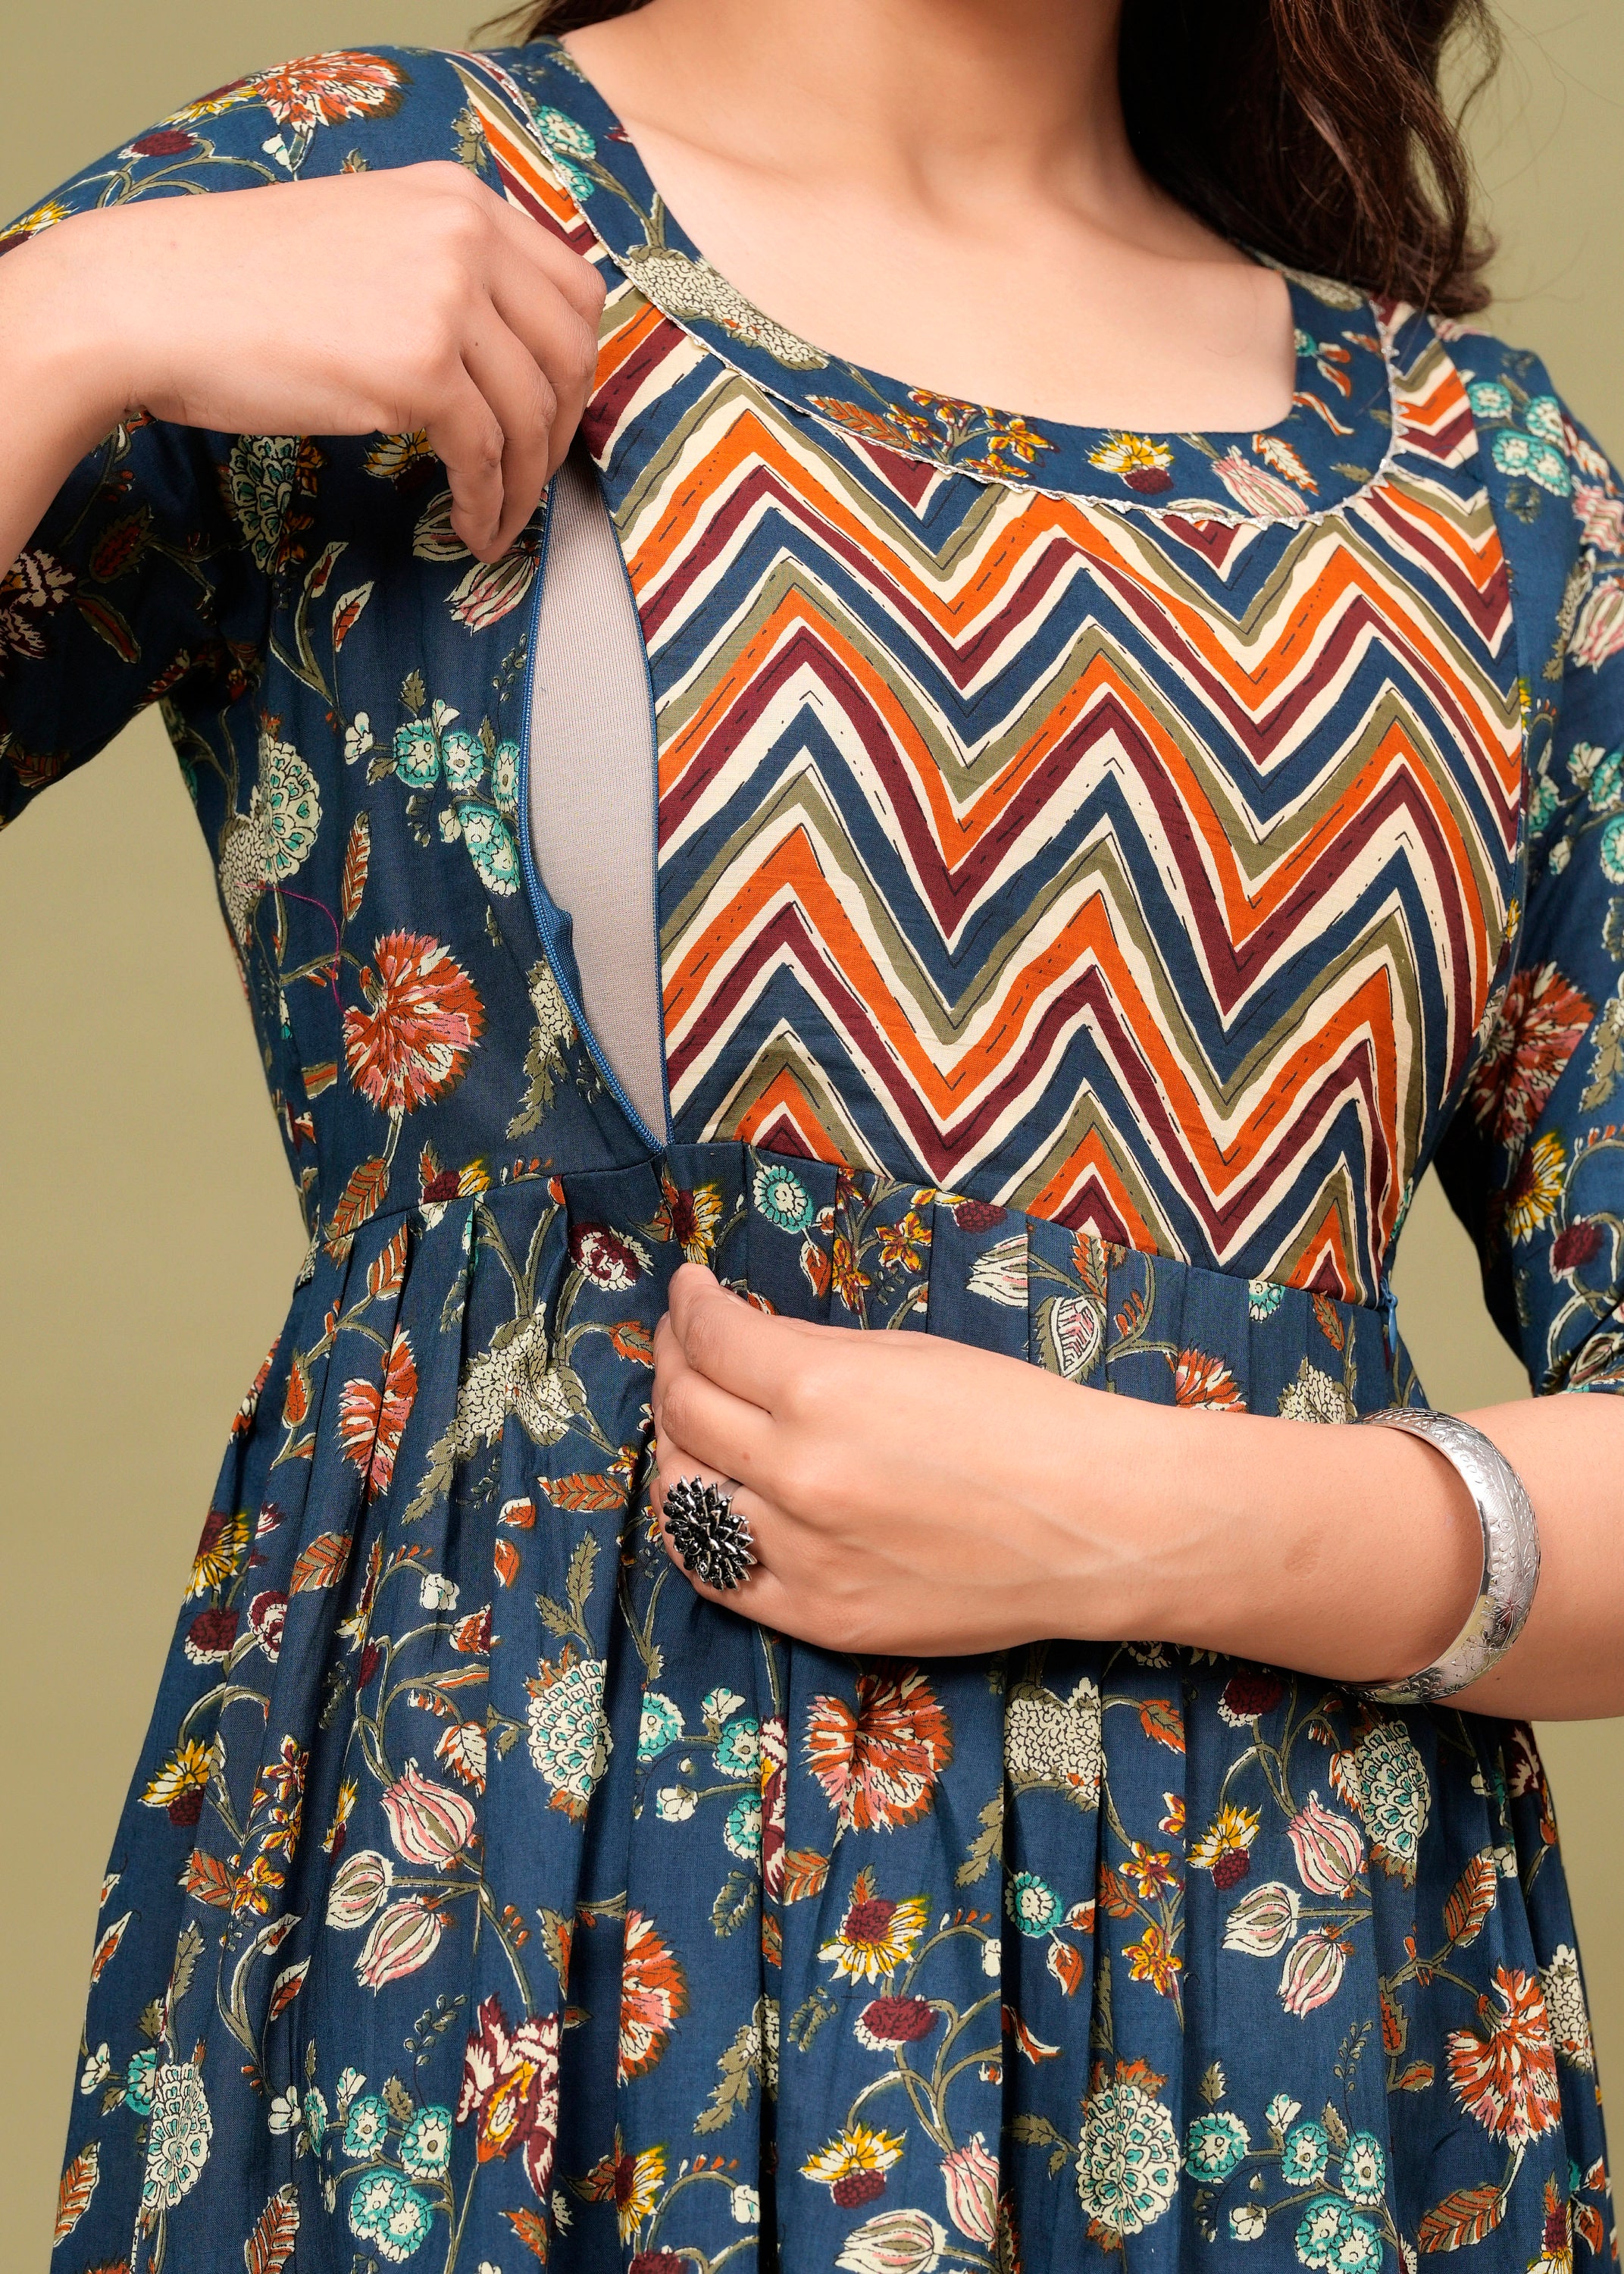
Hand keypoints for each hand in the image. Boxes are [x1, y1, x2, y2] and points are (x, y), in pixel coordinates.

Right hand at [2, 160, 602, 562]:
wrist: (154, 300)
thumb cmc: (237, 283)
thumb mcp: (362, 239)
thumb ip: (435, 268)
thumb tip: (496, 348)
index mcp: (456, 198)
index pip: (573, 284)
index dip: (577, 362)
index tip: (556, 411)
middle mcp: (464, 236)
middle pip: (569, 352)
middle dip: (561, 430)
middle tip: (536, 478)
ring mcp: (445, 300)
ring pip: (531, 414)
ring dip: (524, 485)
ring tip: (498, 522)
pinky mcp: (418, 370)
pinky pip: (485, 455)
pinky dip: (487, 503)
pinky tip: (470, 527)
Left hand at [650, 1263, 1148, 1654]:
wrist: (1099, 1525)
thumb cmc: (1022, 1422)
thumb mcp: (911, 1354)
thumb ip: (810, 1349)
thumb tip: (739, 1335)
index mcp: (822, 1395)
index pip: (710, 1340)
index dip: (688, 1306)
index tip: (690, 1290)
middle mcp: (797, 1478)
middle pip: (683, 1412)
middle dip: (673, 1362)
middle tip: (684, 1342)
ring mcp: (803, 1557)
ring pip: (682, 1494)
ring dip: (675, 1445)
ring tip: (691, 1418)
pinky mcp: (820, 1618)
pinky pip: (717, 1575)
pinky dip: (695, 1531)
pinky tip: (705, 1497)